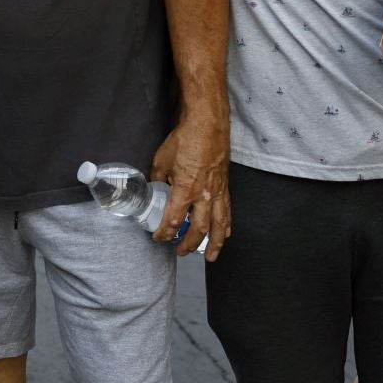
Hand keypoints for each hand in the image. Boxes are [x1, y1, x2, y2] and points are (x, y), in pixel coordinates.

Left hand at [149, 106, 230, 259]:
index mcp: (185, 189)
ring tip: (210, 257)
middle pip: (198, 229)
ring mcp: (218, 192)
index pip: (173, 220)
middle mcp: (204, 195)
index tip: (159, 238)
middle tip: (180, 253)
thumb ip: (158, 178)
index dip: (165, 232)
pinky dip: (227, 225)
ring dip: (215, 243)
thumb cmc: (184, 140)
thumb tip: (154, 187)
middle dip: (188, 244)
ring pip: (219, 224)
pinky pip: (228, 211)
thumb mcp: (161, 161)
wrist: (207, 125)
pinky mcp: (225, 186)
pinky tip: (226, 234)